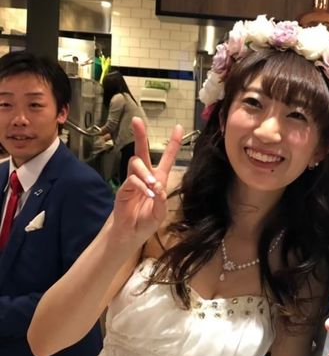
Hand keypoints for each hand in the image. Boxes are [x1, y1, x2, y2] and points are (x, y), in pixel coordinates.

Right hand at [112, 117, 182, 248]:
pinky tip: (146, 193)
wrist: (130, 233)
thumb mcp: (159, 213)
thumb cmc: (146, 221)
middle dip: (140, 135)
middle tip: (136, 121)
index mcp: (159, 179)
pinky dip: (140, 185)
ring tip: (152, 185)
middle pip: (142, 151)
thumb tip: (158, 187)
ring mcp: (133, 181)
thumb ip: (161, 201)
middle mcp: (145, 176)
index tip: (178, 127)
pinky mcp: (123, 188)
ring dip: (145, 171)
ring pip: (136, 163)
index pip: (166, 158)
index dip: (172, 143)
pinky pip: (131, 179)